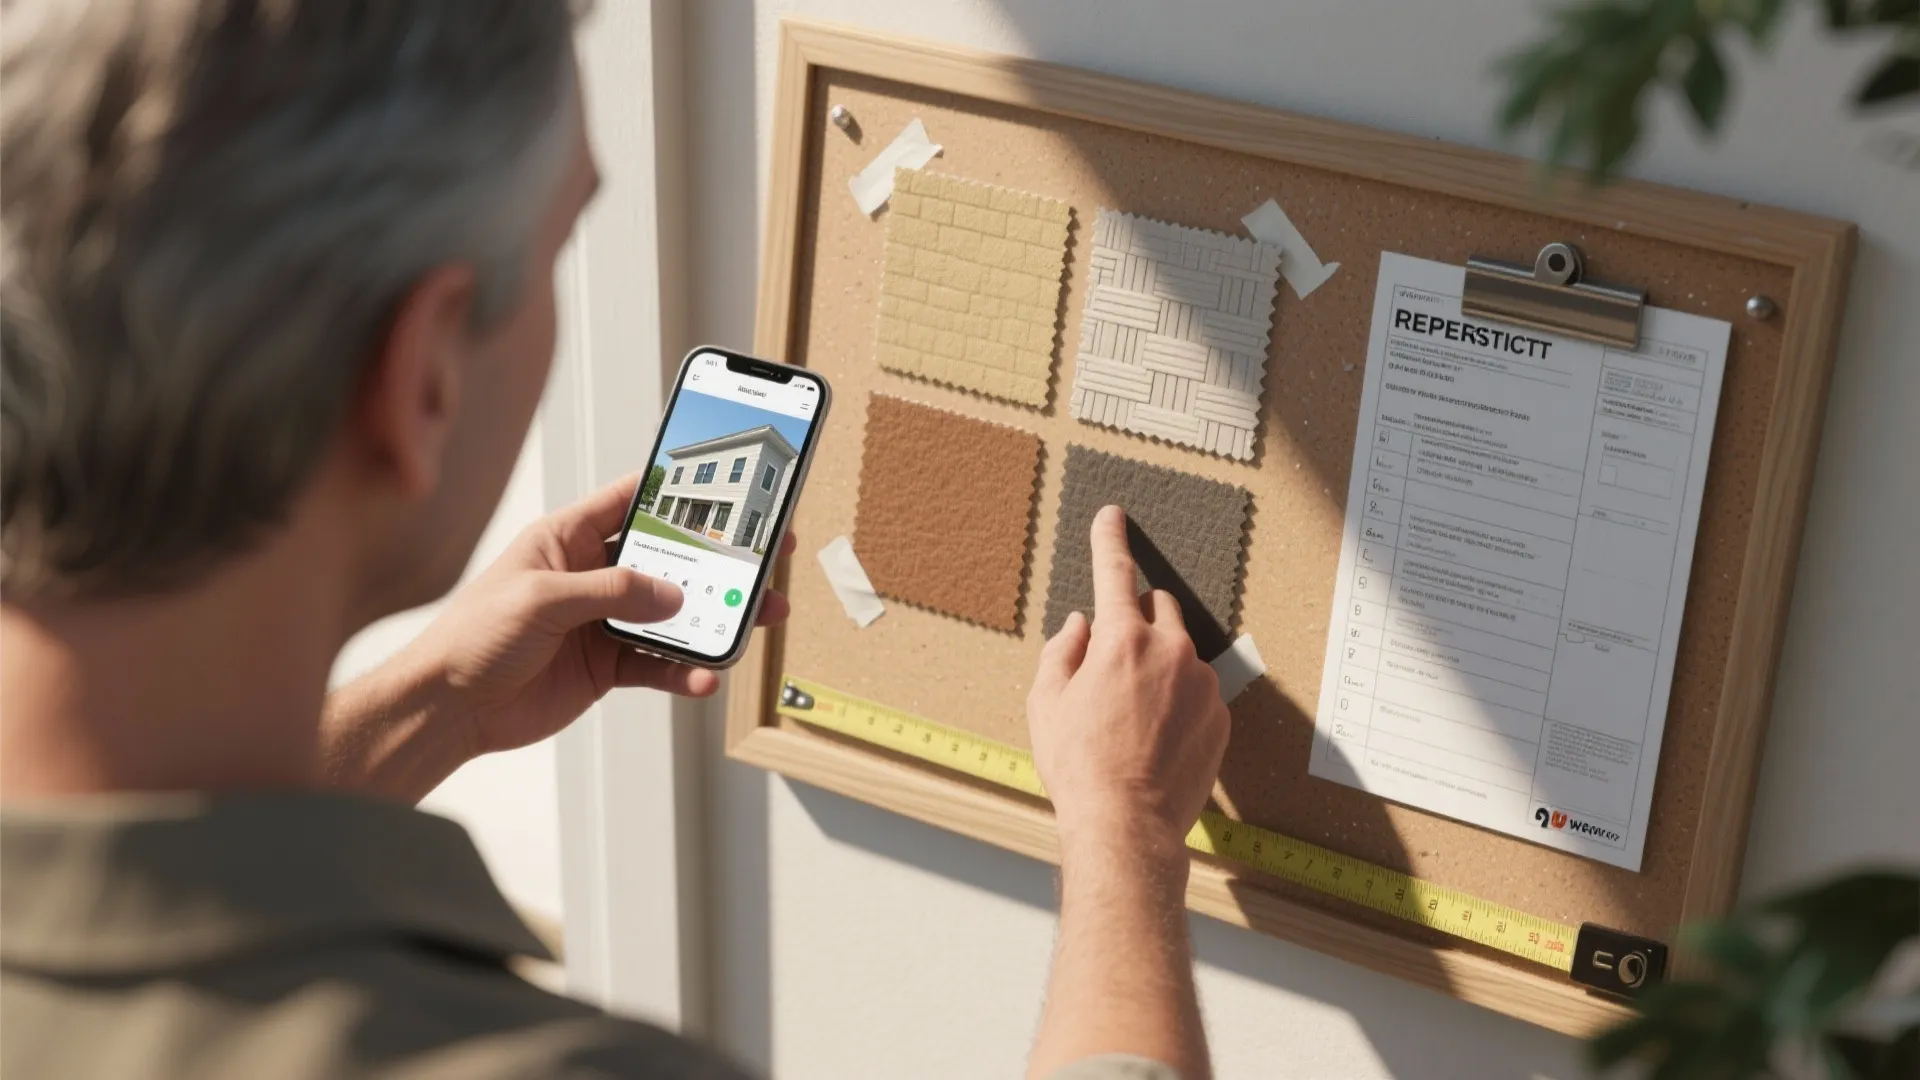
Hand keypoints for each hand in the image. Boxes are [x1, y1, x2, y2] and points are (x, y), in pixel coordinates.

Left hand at [402, 472, 793, 759]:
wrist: (448, 708)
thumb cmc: (472, 636)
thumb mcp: (542, 599)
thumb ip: (611, 592)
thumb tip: (672, 596)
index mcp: (569, 538)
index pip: (634, 500)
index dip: (680, 492)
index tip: (728, 489)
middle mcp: (591, 574)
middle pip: (669, 559)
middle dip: (717, 562)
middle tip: (763, 559)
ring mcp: (602, 621)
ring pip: (673, 614)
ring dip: (713, 620)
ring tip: (752, 621)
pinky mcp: (606, 666)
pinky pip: (658, 663)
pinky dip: (684, 670)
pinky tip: (701, 676)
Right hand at [1026, 505, 1229, 855]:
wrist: (1127, 823)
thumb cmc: (1078, 765)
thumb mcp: (1046, 703)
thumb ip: (1062, 651)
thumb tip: (1080, 625)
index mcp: (1122, 640)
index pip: (1114, 573)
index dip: (1109, 540)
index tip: (1113, 517)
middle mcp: (1170, 651)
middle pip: (1158, 607)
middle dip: (1135, 622)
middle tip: (1111, 665)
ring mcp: (1202, 683)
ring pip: (1179, 651)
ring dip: (1158, 664)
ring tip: (1132, 716)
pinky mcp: (1221, 715)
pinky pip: (1197, 689)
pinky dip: (1179, 699)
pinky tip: (1156, 735)